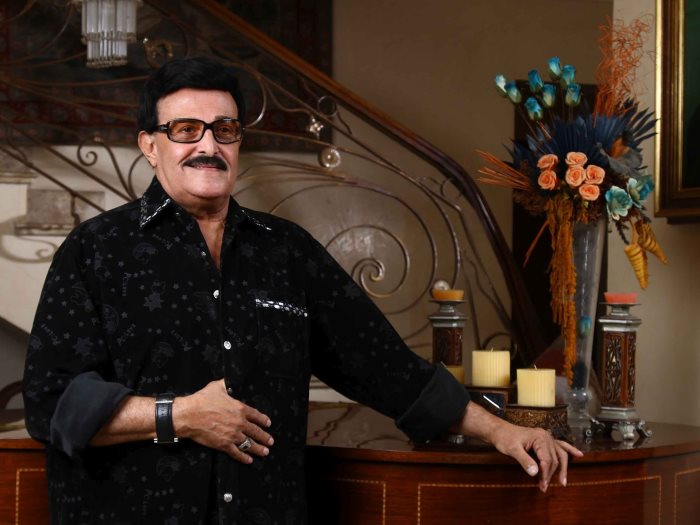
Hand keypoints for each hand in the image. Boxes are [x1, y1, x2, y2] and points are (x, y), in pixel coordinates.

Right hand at [173, 379, 273, 463]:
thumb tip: (228, 381)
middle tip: (271, 441)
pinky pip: (237, 453)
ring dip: (258, 448)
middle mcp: (239, 423)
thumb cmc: (202, 400)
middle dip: (265, 437)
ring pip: (249, 444)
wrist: (189, 416)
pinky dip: (243, 457)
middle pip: (256, 431)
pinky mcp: (224, 445)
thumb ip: (226, 384)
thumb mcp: (217, 387)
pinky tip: (249, 460)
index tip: (268, 424)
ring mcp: (232, 435)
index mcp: (240, 408)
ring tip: (265, 452)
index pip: (256, 415)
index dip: (263, 420)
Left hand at [452, 401, 582, 491]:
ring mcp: (547, 437)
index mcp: (540, 438)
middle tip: (544, 487)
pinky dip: (569, 450)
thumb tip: (535, 472)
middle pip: (555, 459)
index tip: (542, 485)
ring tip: (563, 482)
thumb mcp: (512, 450)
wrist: (499, 431)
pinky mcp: (545, 440)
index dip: (546, 474)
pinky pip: (561, 446)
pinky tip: (579, 455)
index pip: (548, 460)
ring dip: (562, 468)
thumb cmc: (504, 438)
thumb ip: (524, 461)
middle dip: (551, 474)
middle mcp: (547, 436)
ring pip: (560, 454)